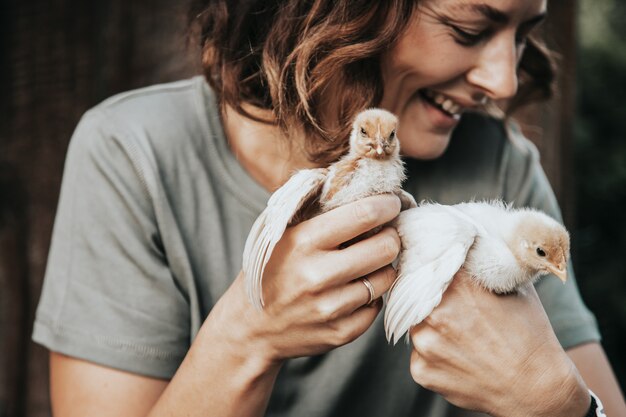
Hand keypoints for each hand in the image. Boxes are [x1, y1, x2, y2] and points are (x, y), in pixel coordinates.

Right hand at [206, 194, 400, 367]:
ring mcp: (331, 307)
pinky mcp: (341, 332)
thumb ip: (318, 211)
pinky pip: (377, 306)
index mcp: (304, 241)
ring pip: (386, 277)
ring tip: (368, 263)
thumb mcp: (282, 233)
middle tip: (386, 233)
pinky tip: (354, 290)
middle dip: (391, 236)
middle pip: (386, 246)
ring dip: (383, 267)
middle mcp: (318, 275)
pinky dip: (371, 296)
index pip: (365, 214)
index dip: (387, 205)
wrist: (250, 328)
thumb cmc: (270, 270)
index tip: (392, 203)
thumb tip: (366, 190)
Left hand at [408, 272, 589, 416]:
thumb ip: (485, 265)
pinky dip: (434, 354)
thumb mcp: (513, 287)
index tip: (440, 271)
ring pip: (416, 325)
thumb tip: (468, 244)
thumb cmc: (530, 335)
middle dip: (431, 298)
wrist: (538, 389)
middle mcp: (434, 313)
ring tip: (462, 336)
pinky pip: (418, 354)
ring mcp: (425, 344)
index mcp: (456, 286)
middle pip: (417, 295)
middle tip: (455, 309)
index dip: (434, 265)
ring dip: (432, 327)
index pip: (430, 264)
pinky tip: (460, 357)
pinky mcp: (421, 371)